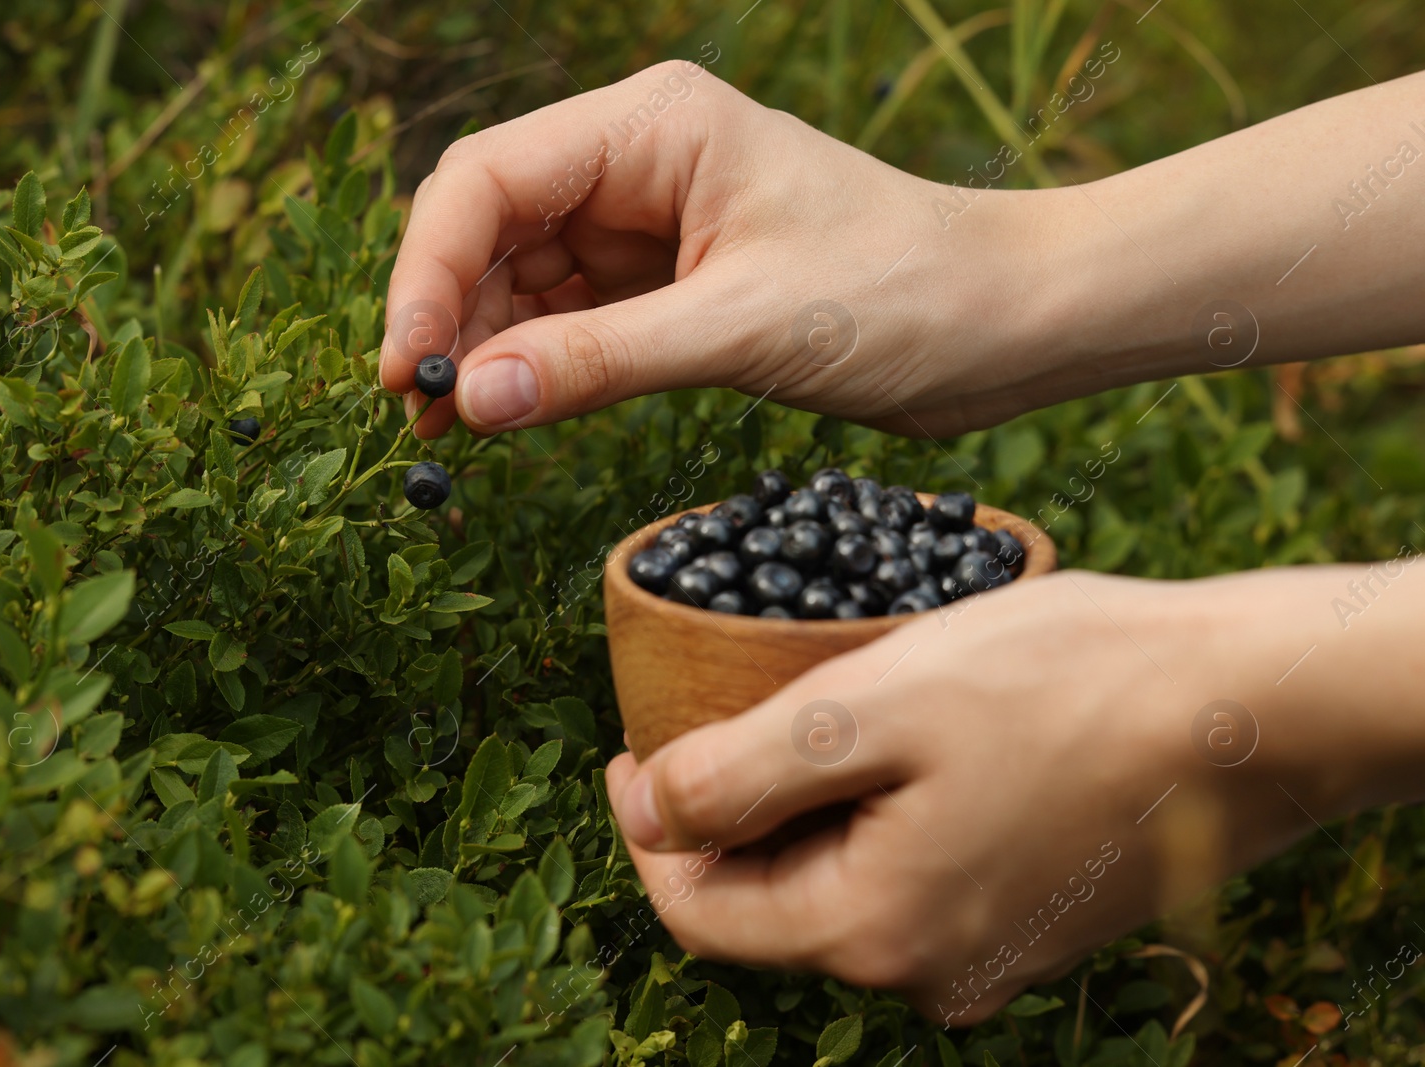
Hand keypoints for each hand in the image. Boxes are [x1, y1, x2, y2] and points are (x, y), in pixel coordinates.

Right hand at [379, 61, 1054, 438]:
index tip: (405, 365)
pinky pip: (571, 322)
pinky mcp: (669, 285)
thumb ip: (599, 363)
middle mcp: (638, 160)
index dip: (428, 269)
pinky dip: (532, 369)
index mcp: (652, 125)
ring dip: (480, 349)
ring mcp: (650, 224)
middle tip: (417, 412)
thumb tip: (469, 401)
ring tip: (446, 432)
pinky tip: (502, 417)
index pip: (490, 178)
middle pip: (491, 226)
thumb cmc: (905, 294)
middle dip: (446, 314)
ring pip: (522, 279)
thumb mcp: (743, 327)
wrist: (1008, 324)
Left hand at [601, 567, 1424, 1024]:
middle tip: (705, 725)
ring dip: (800, 819)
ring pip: (844, 891)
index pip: (702, 913)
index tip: (629, 753)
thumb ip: (741, 773)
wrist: (1245, 707)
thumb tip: (647, 817)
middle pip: (772, 907)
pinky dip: (873, 823)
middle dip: (722, 823)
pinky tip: (888, 752)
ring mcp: (988, 953)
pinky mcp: (1033, 919)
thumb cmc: (1059, 685)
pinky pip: (914, 880)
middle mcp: (927, 969)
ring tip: (791, 725)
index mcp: (872, 930)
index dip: (646, 834)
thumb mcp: (868, 708)